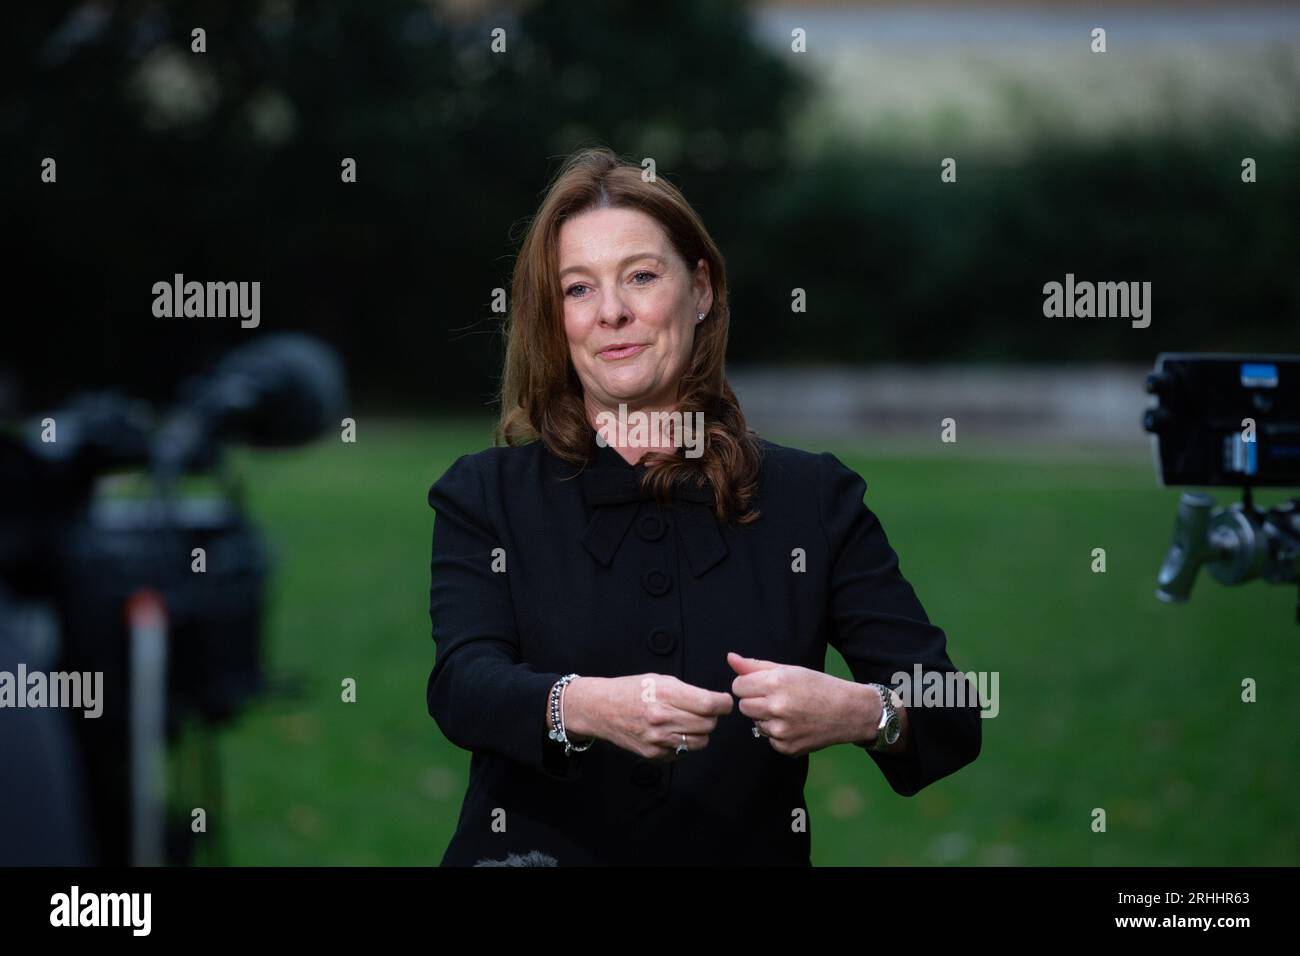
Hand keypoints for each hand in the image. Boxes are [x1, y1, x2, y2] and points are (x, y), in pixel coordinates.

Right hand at [565, 673, 733, 761]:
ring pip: (701, 741)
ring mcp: (658, 739)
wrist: (600, 709)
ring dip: (701, 732)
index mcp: (666, 694)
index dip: (723, 703)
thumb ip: (686, 691)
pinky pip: (684, 752)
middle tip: (705, 710)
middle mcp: (663, 718)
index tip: (724, 701)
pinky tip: (674, 731)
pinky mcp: (654, 754)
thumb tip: (713, 701)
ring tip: (690, 721)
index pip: (710, 704)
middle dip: (712, 716)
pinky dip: (685, 743)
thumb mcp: (659, 680)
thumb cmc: (630, 690)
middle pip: (709, 724)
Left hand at [728, 652, 872, 756]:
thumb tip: (730, 658)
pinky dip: (777, 733)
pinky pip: (768, 738)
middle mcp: (776, 707)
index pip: (738, 686)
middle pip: (743, 706)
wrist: (848, 712)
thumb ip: (756, 666)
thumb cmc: (818, 686)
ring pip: (755, 723)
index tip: (763, 685)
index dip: (749, 684)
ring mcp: (781, 730)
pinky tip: (795, 725)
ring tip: (789, 711)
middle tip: (777, 698)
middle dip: (755, 701)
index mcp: (775, 683)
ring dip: (766, 717)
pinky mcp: (786, 747)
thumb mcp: (789, 670)